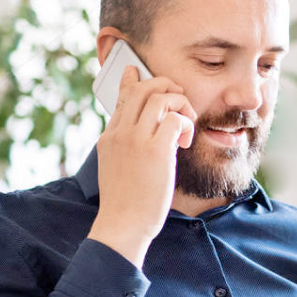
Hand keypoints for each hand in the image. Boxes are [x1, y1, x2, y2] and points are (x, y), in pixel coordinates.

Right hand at [87, 66, 196, 266]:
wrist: (122, 225)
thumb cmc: (125, 203)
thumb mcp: (117, 168)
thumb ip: (125, 147)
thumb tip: (142, 137)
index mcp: (109, 137)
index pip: (122, 97)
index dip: (133, 81)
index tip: (136, 72)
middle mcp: (120, 133)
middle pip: (143, 88)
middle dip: (166, 86)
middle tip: (180, 100)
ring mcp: (136, 140)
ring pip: (160, 97)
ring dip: (180, 104)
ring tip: (186, 123)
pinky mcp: (155, 150)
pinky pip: (175, 119)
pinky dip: (186, 124)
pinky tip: (185, 142)